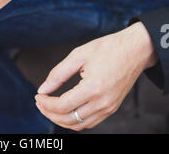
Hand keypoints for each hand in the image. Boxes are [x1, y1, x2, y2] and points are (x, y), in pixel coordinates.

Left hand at [35, 22, 157, 130]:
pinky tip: (67, 109)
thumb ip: (58, 73)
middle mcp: (102, 102)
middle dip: (50, 113)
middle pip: (69, 119)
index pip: (63, 106)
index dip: (46, 103)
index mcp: (93, 88)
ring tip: (50, 107)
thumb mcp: (79, 55)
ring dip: (61, 119)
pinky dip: (75, 120)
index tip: (38, 96)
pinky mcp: (112, 108)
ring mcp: (109, 108)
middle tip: (40, 102)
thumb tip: (43, 88)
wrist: (135, 50)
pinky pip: (90, 122)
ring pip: (79, 125)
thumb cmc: (109, 48)